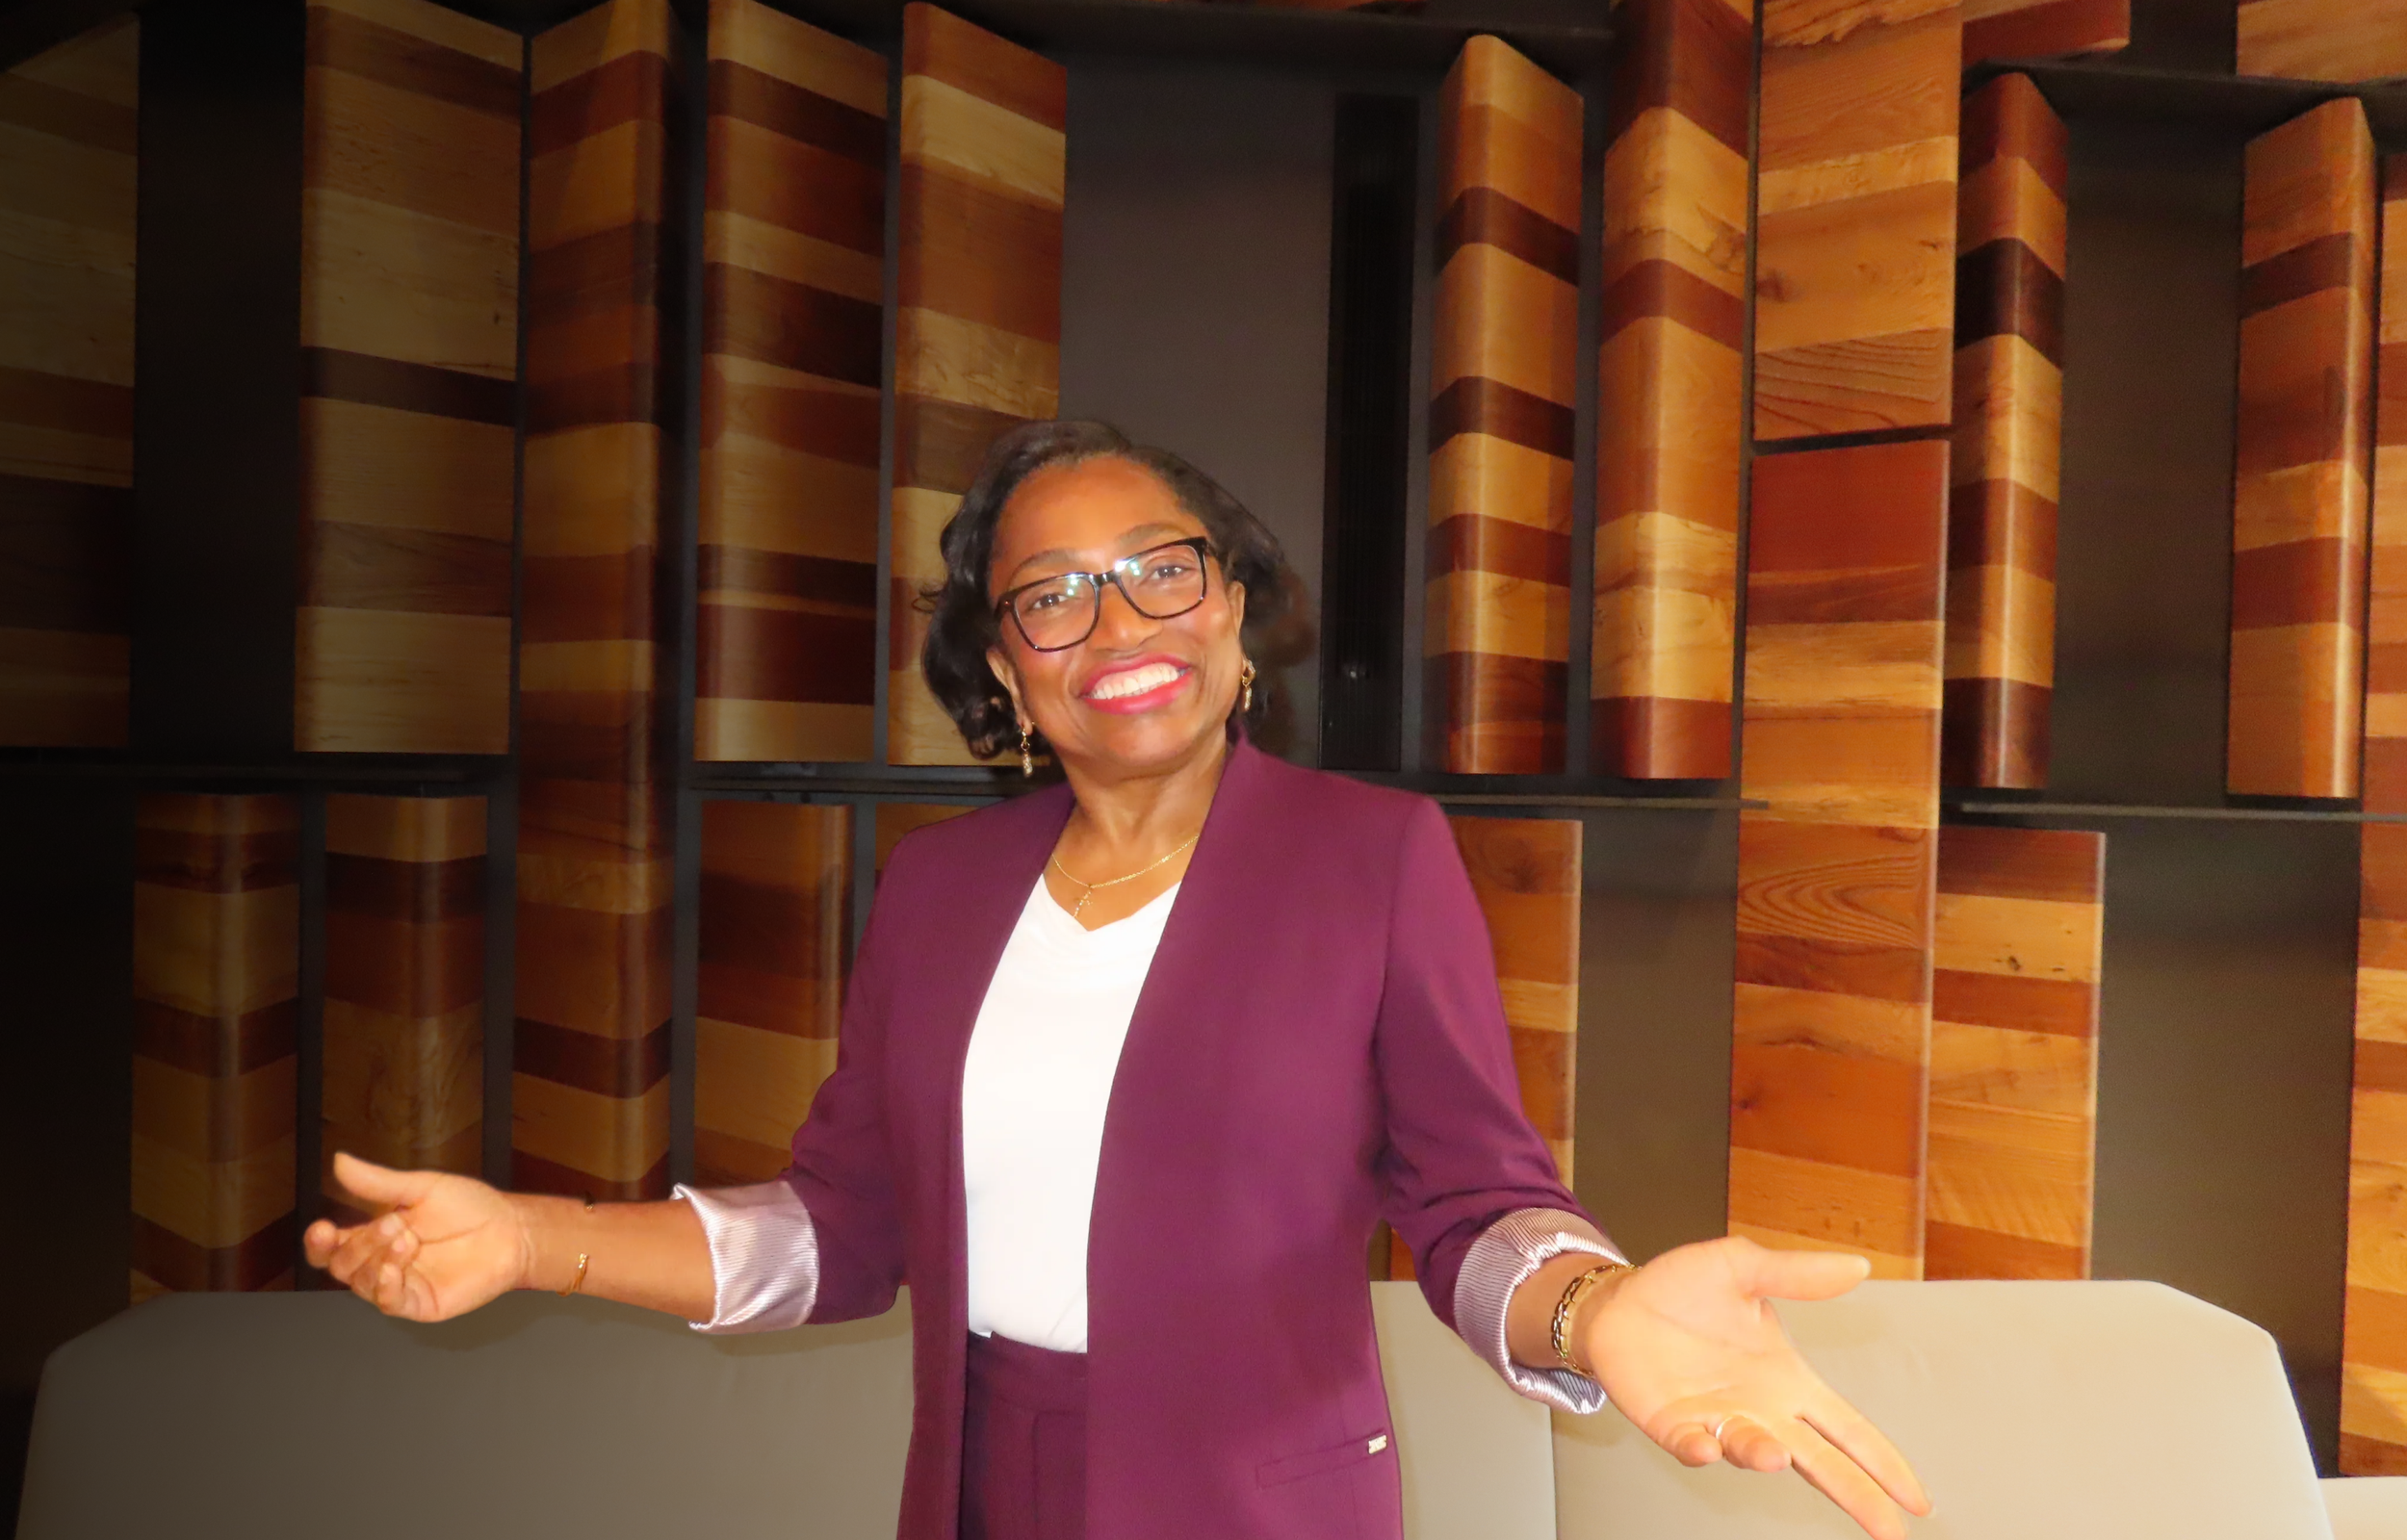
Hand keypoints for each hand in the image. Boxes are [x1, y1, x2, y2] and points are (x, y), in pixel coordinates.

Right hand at [302, 1152, 532, 1321]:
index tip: (321, 1229)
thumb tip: (339, 1162)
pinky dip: (385, 1287)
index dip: (319, 1242)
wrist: (511, 1230)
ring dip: (378, 1259)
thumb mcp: (423, 1188)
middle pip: (342, 1265)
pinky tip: (395, 1269)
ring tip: (408, 1238)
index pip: (333, 1247)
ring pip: (362, 1284)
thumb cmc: (471, 1208)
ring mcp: (400, 1285)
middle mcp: (382, 1263)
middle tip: (393, 1222)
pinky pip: (389, 1303)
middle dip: (360, 1244)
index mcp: (376, 1236)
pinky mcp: (419, 1303)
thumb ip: (379, 1183)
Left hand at [1577, 1236, 1931, 1539]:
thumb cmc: (1684, 1289)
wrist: (1621, 1299)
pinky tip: (1706, 1446)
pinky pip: (1690, 1445)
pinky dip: (1700, 1449)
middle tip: (1888, 1531)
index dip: (1884, 1463)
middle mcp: (1761, 1410)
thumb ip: (1797, 1274)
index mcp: (1789, 1380)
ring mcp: (1717, 1421)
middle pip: (1820, 1461)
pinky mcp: (1672, 1423)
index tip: (1917, 1500)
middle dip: (1856, 1496)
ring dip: (1764, 1456)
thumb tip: (1856, 1265)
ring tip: (1778, 1455)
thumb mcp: (1743, 1268)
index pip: (1849, 1429)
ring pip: (1753, 1451)